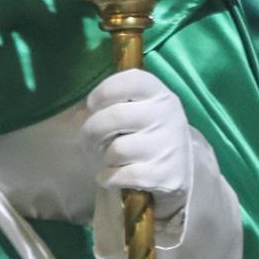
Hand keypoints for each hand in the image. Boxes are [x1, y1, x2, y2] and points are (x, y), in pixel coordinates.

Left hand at [83, 69, 195, 222]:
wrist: (178, 171)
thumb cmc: (145, 133)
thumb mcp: (138, 109)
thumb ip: (113, 103)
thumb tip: (80, 116)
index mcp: (159, 94)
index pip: (132, 80)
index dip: (104, 91)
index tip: (93, 105)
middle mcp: (167, 116)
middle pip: (116, 117)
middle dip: (91, 131)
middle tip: (88, 139)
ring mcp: (169, 147)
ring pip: (118, 150)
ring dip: (105, 157)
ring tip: (110, 158)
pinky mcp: (166, 176)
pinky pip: (123, 175)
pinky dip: (109, 178)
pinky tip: (111, 176)